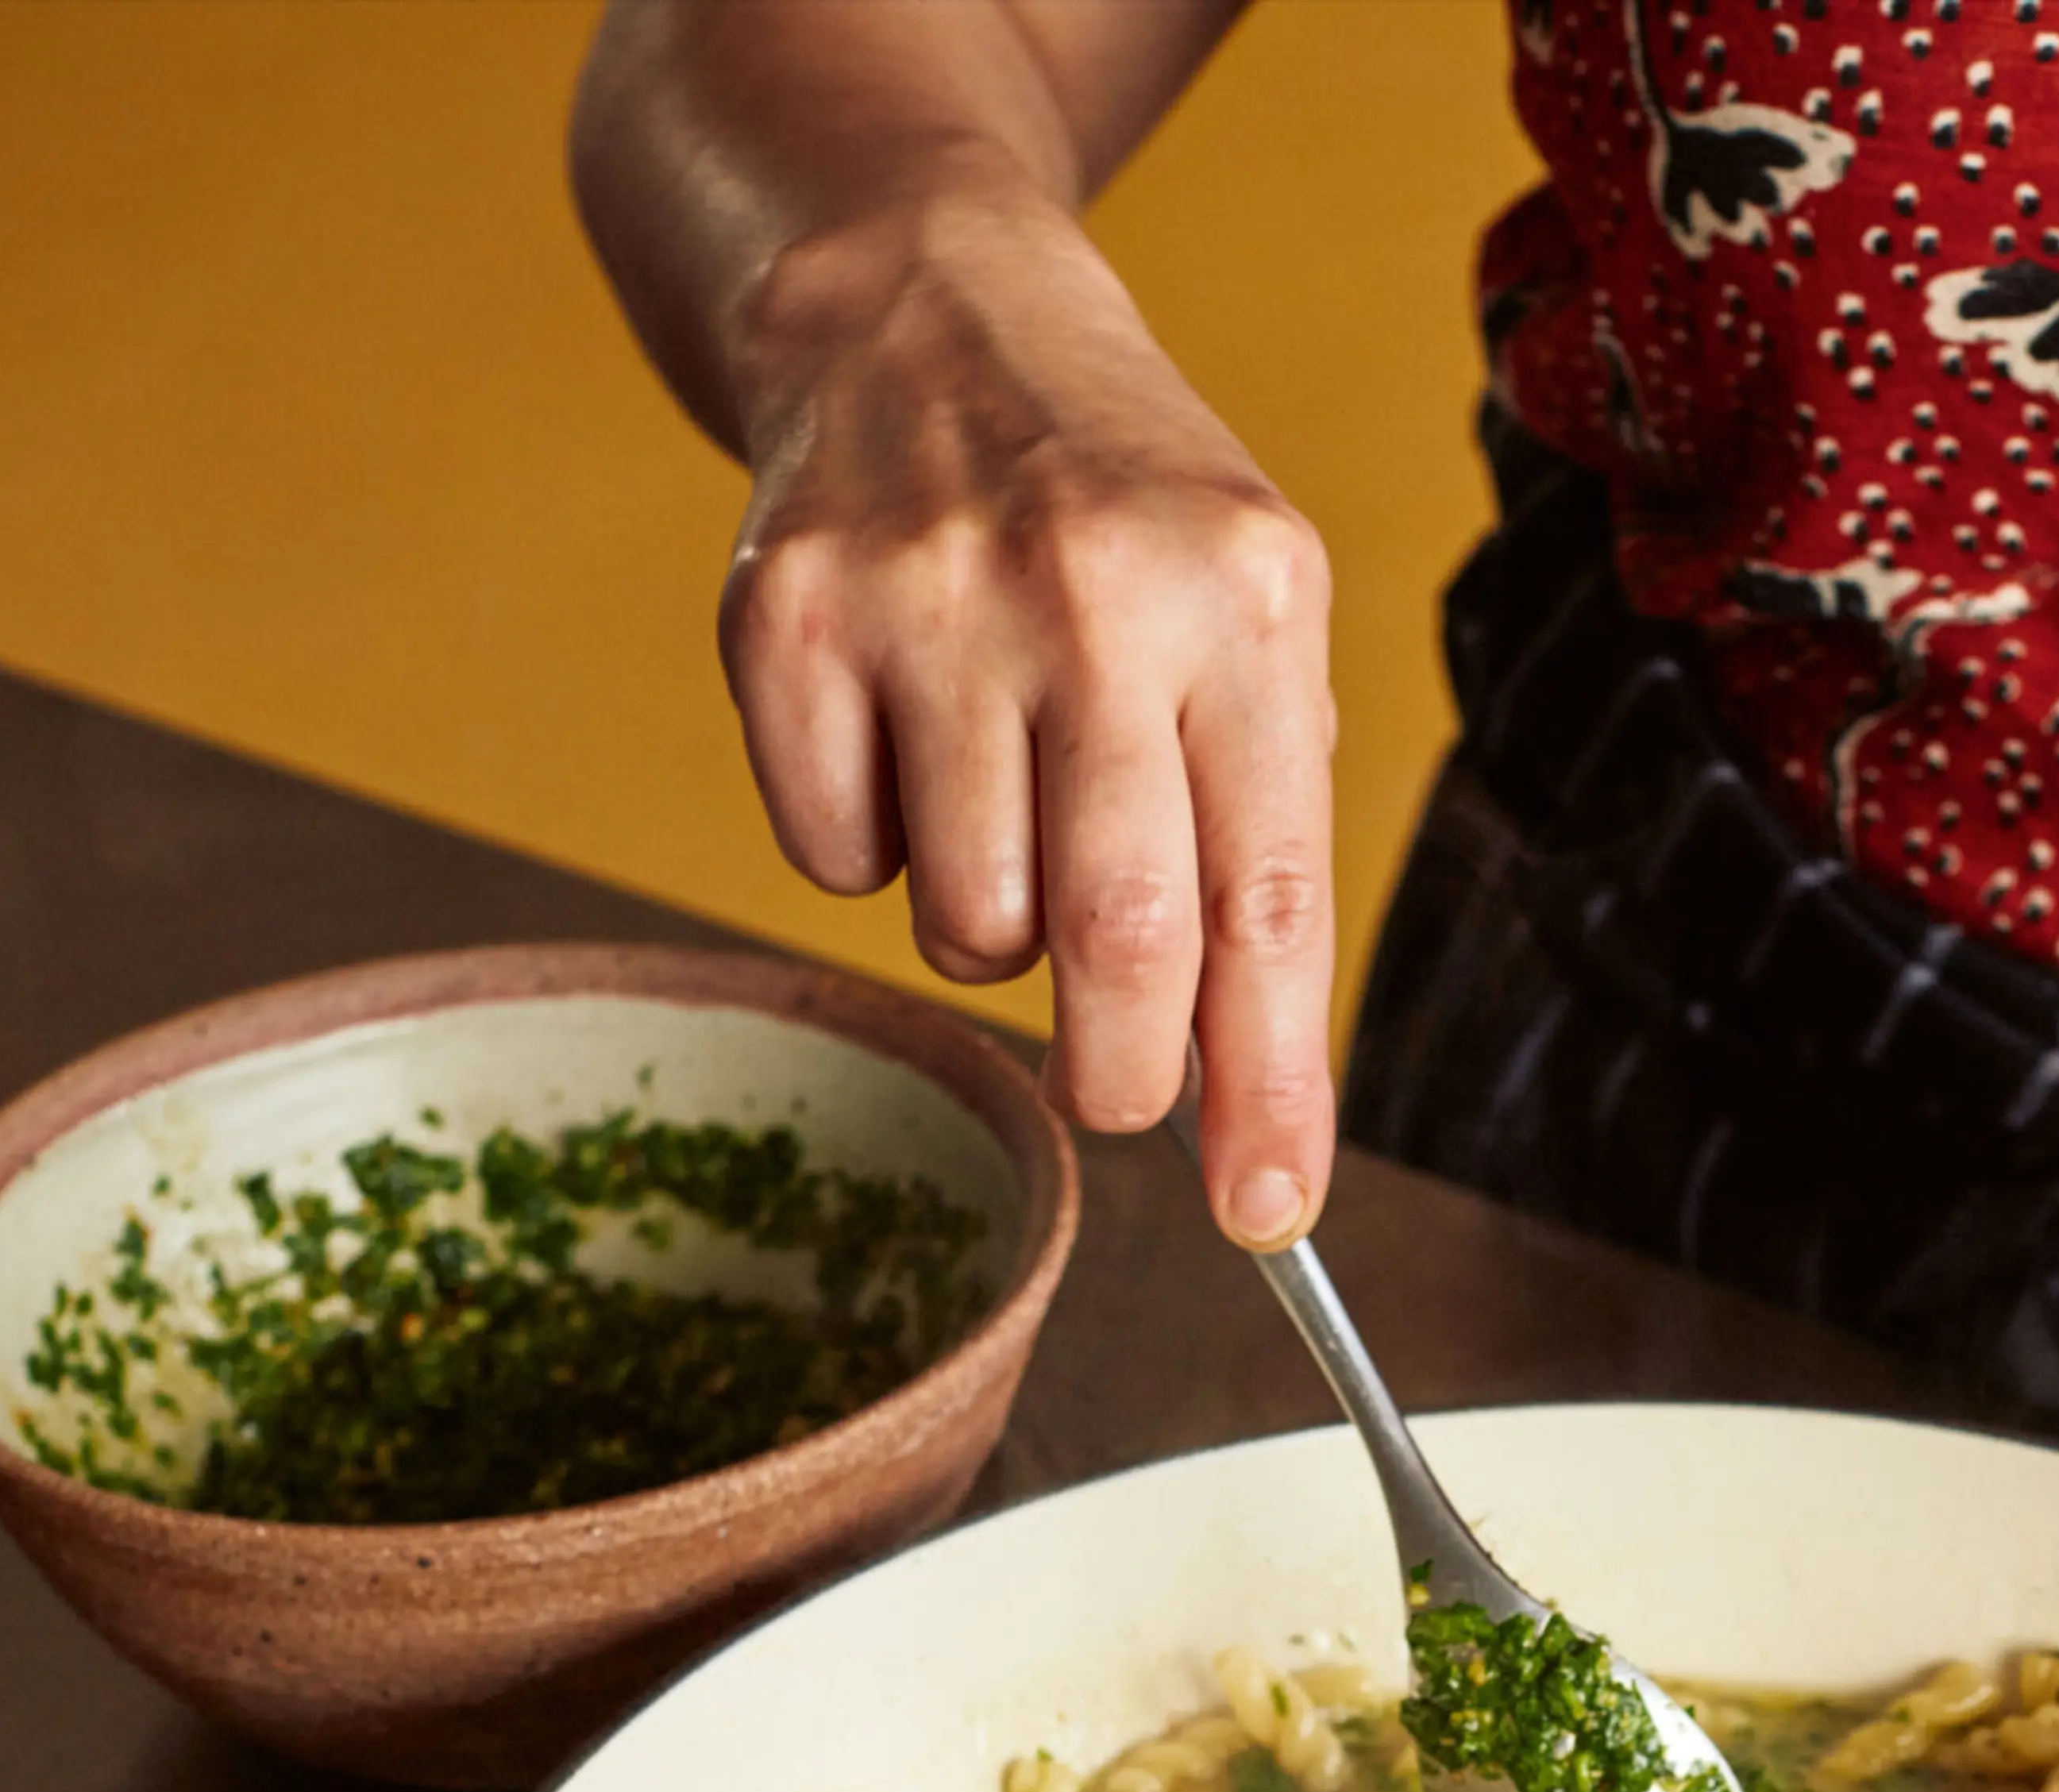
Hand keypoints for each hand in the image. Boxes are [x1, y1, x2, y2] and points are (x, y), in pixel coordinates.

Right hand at [720, 196, 1334, 1246]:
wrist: (921, 309)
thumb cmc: (1117, 520)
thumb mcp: (1247, 634)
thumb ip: (1263, 859)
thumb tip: (1260, 1122)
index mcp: (1246, 601)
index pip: (1271, 906)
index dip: (1271, 1090)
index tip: (1269, 1216)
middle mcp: (1094, 590)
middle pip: (1118, 943)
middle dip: (1124, 1072)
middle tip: (1117, 1089)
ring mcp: (926, 600)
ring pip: (968, 927)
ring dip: (993, 934)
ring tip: (1005, 803)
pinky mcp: (786, 622)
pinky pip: (838, 864)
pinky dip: (872, 851)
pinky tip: (901, 736)